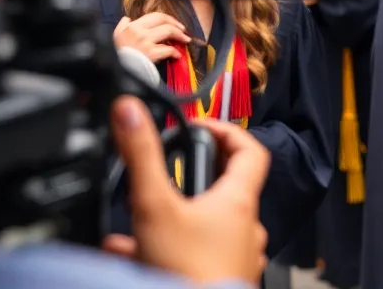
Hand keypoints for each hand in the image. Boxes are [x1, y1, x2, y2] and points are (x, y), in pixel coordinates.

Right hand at [101, 96, 268, 284]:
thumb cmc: (187, 274)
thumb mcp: (154, 207)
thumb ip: (141, 156)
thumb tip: (131, 111)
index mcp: (239, 203)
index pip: (251, 151)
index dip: (228, 133)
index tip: (200, 129)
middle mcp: (246, 230)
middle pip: (222, 190)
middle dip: (187, 183)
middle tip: (161, 180)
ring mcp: (236, 260)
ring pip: (204, 229)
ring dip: (171, 223)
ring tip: (135, 228)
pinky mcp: (221, 282)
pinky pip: (196, 260)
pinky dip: (168, 255)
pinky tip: (133, 261)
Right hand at [113, 14, 190, 63]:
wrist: (117, 72)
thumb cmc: (118, 55)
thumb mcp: (116, 36)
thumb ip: (122, 25)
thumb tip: (128, 19)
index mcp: (133, 27)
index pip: (155, 16)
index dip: (168, 18)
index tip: (174, 23)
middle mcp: (139, 32)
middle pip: (164, 21)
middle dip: (177, 25)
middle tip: (183, 31)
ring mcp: (145, 42)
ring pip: (169, 31)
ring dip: (180, 36)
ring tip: (185, 40)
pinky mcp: (150, 54)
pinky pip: (168, 50)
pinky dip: (174, 52)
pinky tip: (177, 55)